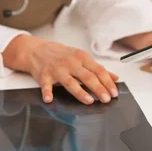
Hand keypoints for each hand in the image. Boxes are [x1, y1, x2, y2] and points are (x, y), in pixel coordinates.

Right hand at [2, 35, 118, 104]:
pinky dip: (47, 92)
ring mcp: (57, 69)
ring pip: (70, 82)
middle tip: (107, 99)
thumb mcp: (81, 58)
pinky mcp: (44, 75)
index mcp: (82, 58)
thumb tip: (115, 78)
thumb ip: (97, 69)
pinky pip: (46, 85)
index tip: (114, 93)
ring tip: (89, 100)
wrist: (36, 49)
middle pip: (87, 76)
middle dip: (98, 88)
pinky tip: (49, 99)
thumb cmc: (61, 55)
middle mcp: (71, 63)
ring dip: (80, 92)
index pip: (99, 70)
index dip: (108, 82)